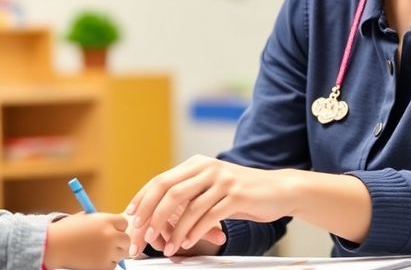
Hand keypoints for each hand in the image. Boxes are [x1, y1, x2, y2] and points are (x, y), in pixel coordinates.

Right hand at [44, 213, 129, 269]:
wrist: (54, 245)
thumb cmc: (66, 231)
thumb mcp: (85, 218)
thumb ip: (101, 221)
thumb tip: (113, 226)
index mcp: (106, 220)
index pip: (124, 223)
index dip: (118, 228)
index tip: (112, 231)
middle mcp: (110, 235)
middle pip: (126, 240)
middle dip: (119, 242)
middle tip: (109, 245)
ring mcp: (108, 251)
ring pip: (121, 254)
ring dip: (113, 254)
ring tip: (97, 252)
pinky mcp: (104, 266)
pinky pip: (112, 266)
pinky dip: (105, 264)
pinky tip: (93, 259)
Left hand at [126, 155, 293, 256]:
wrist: (279, 191)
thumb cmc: (242, 193)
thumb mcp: (212, 187)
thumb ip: (189, 193)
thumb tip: (157, 211)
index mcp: (196, 164)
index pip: (161, 180)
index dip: (142, 199)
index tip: (131, 217)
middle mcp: (207, 168)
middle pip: (168, 191)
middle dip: (151, 216)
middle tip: (142, 236)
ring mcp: (221, 181)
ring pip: (186, 206)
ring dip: (172, 230)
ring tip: (165, 247)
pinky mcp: (236, 195)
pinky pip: (208, 216)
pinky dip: (193, 232)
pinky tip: (186, 243)